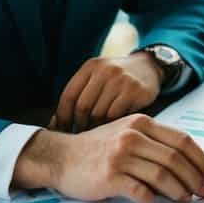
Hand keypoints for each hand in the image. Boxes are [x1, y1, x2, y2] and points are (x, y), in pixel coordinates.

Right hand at [13, 114, 203, 202]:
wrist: (60, 156)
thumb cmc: (98, 149)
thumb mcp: (127, 134)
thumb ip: (154, 144)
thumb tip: (188, 166)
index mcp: (142, 123)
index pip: (182, 140)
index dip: (201, 159)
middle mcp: (132, 135)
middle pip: (176, 158)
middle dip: (195, 177)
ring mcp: (120, 155)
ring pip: (162, 174)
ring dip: (179, 190)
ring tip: (186, 199)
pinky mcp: (109, 175)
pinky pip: (139, 190)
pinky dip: (152, 199)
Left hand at [50, 53, 164, 132]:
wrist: (149, 67)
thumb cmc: (117, 78)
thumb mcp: (98, 76)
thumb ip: (81, 93)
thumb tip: (55, 123)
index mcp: (91, 66)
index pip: (69, 95)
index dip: (62, 116)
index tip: (60, 130)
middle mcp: (105, 70)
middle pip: (82, 106)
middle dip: (78, 125)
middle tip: (79, 136)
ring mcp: (121, 80)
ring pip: (99, 113)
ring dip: (95, 128)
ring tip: (94, 136)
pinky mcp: (135, 91)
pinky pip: (116, 116)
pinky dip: (111, 126)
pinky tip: (111, 130)